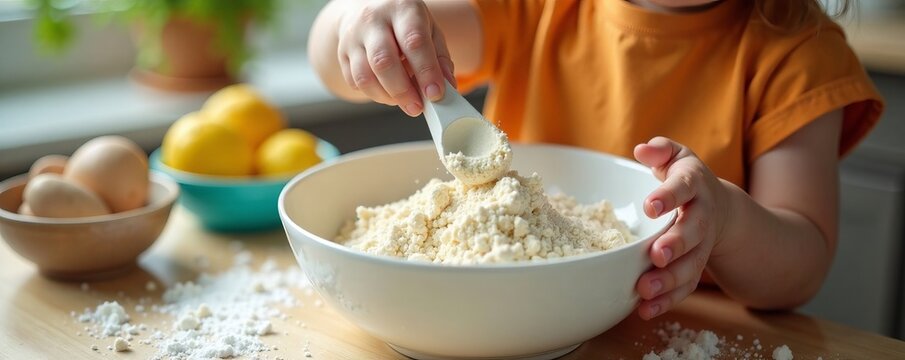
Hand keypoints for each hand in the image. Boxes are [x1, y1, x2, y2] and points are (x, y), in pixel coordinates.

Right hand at [337, 0, 456, 116]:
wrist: (367, 8)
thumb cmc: (404, 23)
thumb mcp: (429, 30)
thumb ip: (440, 58)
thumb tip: (447, 88)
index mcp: (402, 8)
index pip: (414, 42)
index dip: (426, 71)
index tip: (434, 94)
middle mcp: (373, 19)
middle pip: (384, 61)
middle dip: (403, 91)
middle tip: (416, 107)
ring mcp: (353, 36)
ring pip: (365, 76)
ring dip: (386, 96)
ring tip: (402, 100)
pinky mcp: (341, 52)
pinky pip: (354, 82)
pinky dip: (373, 94)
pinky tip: (387, 90)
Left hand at [633, 137, 730, 319]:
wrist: (720, 208)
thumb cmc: (685, 180)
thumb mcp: (677, 157)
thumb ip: (661, 150)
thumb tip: (642, 150)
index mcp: (693, 184)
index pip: (683, 187)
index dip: (668, 196)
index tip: (650, 206)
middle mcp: (702, 216)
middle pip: (693, 231)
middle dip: (676, 244)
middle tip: (657, 255)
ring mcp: (701, 245)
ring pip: (691, 265)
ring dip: (670, 279)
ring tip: (645, 289)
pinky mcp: (695, 268)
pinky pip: (685, 287)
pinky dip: (667, 300)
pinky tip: (645, 309)